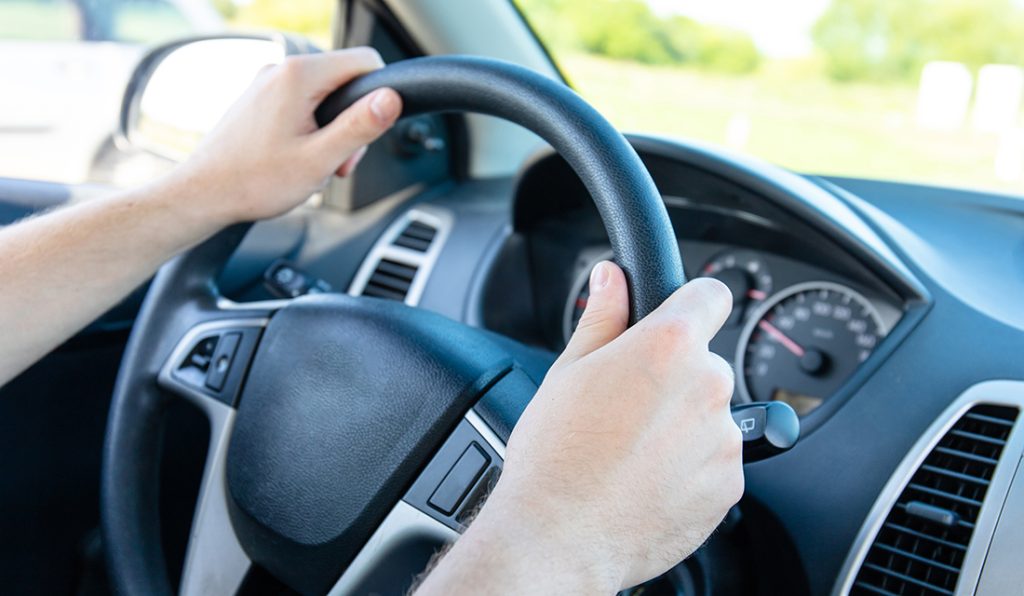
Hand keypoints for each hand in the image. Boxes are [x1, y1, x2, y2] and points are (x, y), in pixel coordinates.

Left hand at [175, 47, 401, 225]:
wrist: (203, 195)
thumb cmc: (254, 181)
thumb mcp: (320, 159)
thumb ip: (360, 126)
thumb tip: (392, 98)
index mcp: (298, 76)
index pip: (365, 61)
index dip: (379, 97)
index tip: (365, 135)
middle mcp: (280, 70)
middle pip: (345, 82)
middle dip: (351, 123)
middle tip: (337, 162)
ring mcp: (266, 83)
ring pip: (323, 97)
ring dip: (330, 132)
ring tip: (313, 166)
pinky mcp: (259, 99)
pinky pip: (301, 105)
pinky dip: (309, 132)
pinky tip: (296, 159)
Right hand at [417, 262, 741, 593]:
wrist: (562, 536)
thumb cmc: (557, 455)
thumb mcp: (568, 371)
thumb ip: (602, 316)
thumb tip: (612, 278)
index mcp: (669, 345)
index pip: (710, 295)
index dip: (690, 303)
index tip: (677, 317)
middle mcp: (708, 386)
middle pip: (705, 363)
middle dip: (673, 377)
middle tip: (627, 406)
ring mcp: (724, 439)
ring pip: (710, 415)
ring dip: (683, 425)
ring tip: (632, 451)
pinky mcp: (730, 485)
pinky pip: (715, 462)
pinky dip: (690, 468)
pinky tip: (646, 479)